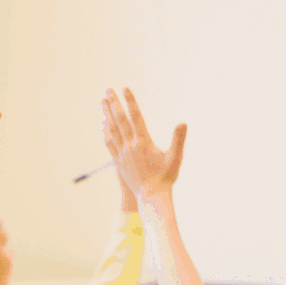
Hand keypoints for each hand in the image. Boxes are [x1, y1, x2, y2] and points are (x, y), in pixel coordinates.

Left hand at [100, 88, 185, 203]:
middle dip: (113, 103)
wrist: (151, 196)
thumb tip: (182, 123)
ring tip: (102, 102)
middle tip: (107, 89)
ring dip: (106, 115)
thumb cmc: (166, 177)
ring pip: (112, 130)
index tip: (125, 88)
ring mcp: (122, 154)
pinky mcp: (118, 162)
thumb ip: (178, 139)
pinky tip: (103, 125)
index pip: (135, 116)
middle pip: (119, 120)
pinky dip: (105, 132)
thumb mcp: (175, 157)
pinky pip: (109, 144)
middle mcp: (130, 146)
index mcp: (144, 142)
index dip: (130, 101)